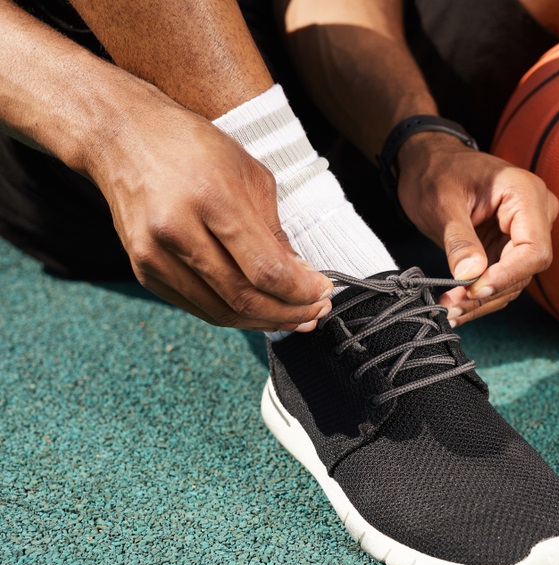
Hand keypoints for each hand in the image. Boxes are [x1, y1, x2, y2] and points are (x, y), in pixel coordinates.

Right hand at [84, 89, 334, 331]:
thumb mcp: (249, 174)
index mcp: (211, 198)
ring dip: (264, 321)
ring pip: (220, 311)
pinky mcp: (143, 269)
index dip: (300, 291)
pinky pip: (198, 306)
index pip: (265, 269)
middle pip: (243, 297)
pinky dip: (233, 314)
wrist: (122, 137)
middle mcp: (177, 230)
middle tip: (315, 313)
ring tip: (295, 318)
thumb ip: (274, 230)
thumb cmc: (191, 147)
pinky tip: (259, 310)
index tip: (323, 293)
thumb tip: (300, 275)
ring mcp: (154, 254)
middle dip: (289, 313)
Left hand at [396, 133, 558, 326]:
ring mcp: (526, 230)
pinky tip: (456, 304)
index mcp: (525, 192)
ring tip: (448, 309)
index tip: (474, 291)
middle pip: (525, 268)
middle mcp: (535, 212)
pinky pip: (502, 277)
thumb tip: (471, 275)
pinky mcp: (511, 246)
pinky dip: (479, 294)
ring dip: (481, 300)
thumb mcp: (441, 203)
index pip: (534, 248)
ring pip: (514, 279)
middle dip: (487, 292)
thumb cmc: (436, 172)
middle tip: (450, 307)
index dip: (507, 275)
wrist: (429, 163)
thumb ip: (459, 239)